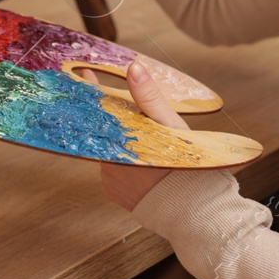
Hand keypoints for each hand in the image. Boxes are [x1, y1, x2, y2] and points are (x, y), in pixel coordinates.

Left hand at [92, 60, 188, 210]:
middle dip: (113, 117)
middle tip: (124, 106)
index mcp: (119, 138)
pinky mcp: (113, 191)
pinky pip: (112, 168)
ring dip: (120, 139)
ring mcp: (109, 177)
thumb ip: (149, 97)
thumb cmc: (186, 165)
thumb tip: (133, 67)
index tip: (85, 73)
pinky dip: (122, 159)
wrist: (193, 210)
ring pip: (110, 147)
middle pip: (105, 129)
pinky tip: (141, 158)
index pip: (99, 108)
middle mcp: (107, 159)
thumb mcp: (169, 125)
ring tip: (144, 138)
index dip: (93, 89)